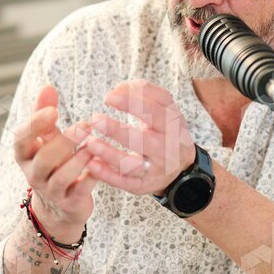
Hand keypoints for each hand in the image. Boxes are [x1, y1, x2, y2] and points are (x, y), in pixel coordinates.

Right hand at [12, 85, 96, 241]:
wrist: (59, 207)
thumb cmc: (53, 163)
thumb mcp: (46, 140)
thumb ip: (45, 114)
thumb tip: (47, 86)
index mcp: (25, 155)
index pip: (21, 139)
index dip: (35, 125)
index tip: (54, 111)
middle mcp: (34, 174)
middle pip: (44, 158)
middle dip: (65, 141)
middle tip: (86, 124)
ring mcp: (51, 191)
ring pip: (61, 176)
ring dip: (79, 159)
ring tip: (95, 144)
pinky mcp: (70, 203)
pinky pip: (80, 190)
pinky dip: (92, 177)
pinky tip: (104, 162)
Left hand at [84, 79, 195, 194]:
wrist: (183, 170)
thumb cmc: (168, 131)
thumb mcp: (166, 109)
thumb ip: (145, 93)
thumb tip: (118, 88)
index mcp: (172, 126)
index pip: (154, 113)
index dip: (132, 103)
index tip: (108, 96)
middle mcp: (164, 149)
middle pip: (142, 141)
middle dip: (118, 131)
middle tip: (95, 119)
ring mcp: (154, 169)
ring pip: (131, 165)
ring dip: (109, 154)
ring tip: (90, 142)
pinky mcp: (142, 186)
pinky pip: (124, 182)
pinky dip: (107, 175)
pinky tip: (91, 164)